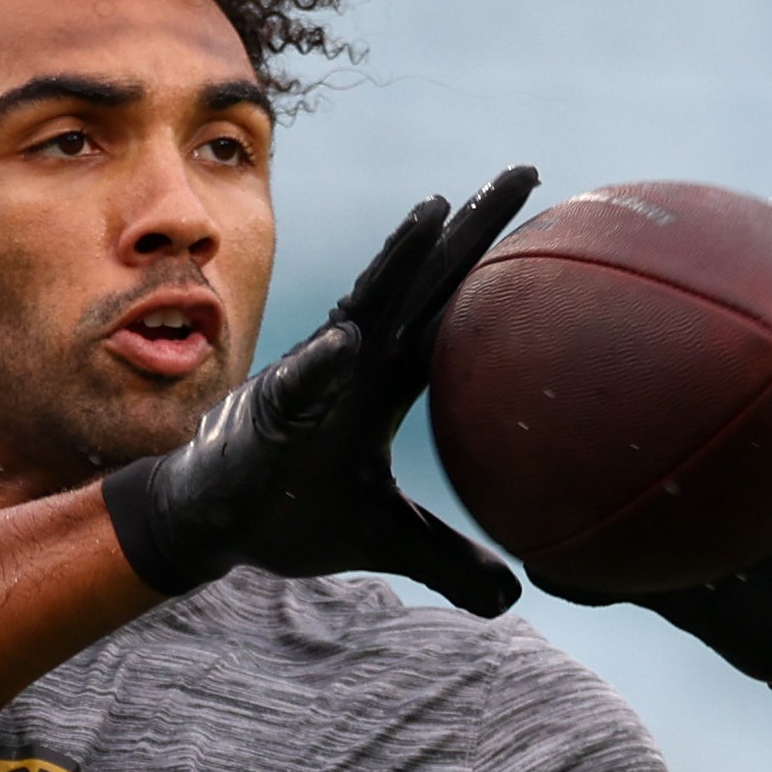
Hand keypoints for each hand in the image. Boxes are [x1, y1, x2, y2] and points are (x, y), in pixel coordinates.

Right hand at [100, 166, 539, 618]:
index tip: (555, 210)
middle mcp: (359, 362)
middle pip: (424, 282)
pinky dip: (323, 364)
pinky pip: (300, 387)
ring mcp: (315, 380)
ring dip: (397, 261)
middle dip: (470, 227)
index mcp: (391, 379)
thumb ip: (450, 561)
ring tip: (434, 211)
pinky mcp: (271, 415)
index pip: (457, 308)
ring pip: (363, 307)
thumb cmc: (296, 511)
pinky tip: (346, 343)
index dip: (500, 261)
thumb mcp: (389, 541)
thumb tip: (513, 601)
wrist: (216, 521)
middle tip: (523, 171)